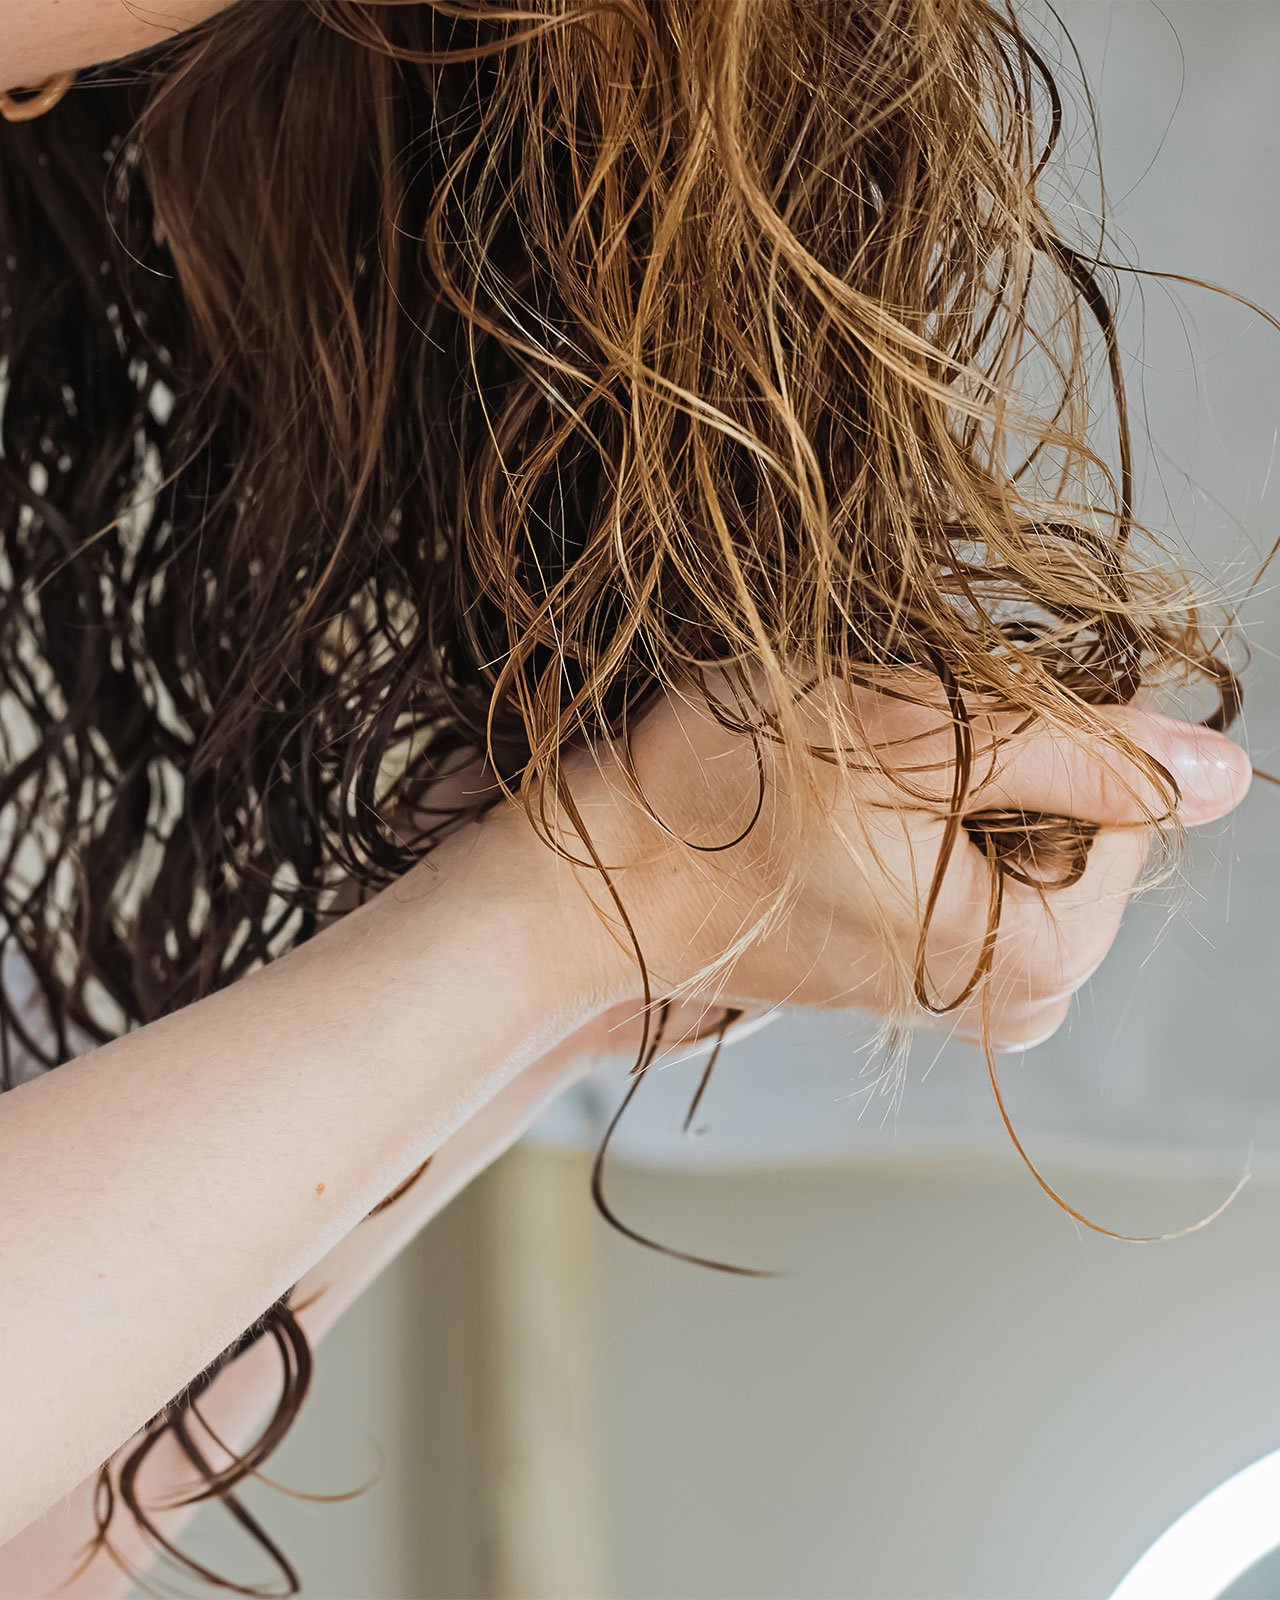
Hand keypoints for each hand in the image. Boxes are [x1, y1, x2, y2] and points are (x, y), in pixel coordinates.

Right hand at [561, 677, 1252, 1050]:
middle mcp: (1020, 1002)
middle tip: (884, 754)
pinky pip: (981, 858)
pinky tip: (848, 815)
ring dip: (961, 775)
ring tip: (855, 786)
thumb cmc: (727, 802)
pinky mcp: (926, 971)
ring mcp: (971, 994)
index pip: (1134, 798)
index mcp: (1037, 960)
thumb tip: (1220, 770)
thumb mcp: (914, 731)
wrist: (602, 877)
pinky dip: (933, 811)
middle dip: (1006, 756)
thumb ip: (1083, 747)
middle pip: (1090, 820)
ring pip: (1033, 828)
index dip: (1044, 731)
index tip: (935, 728)